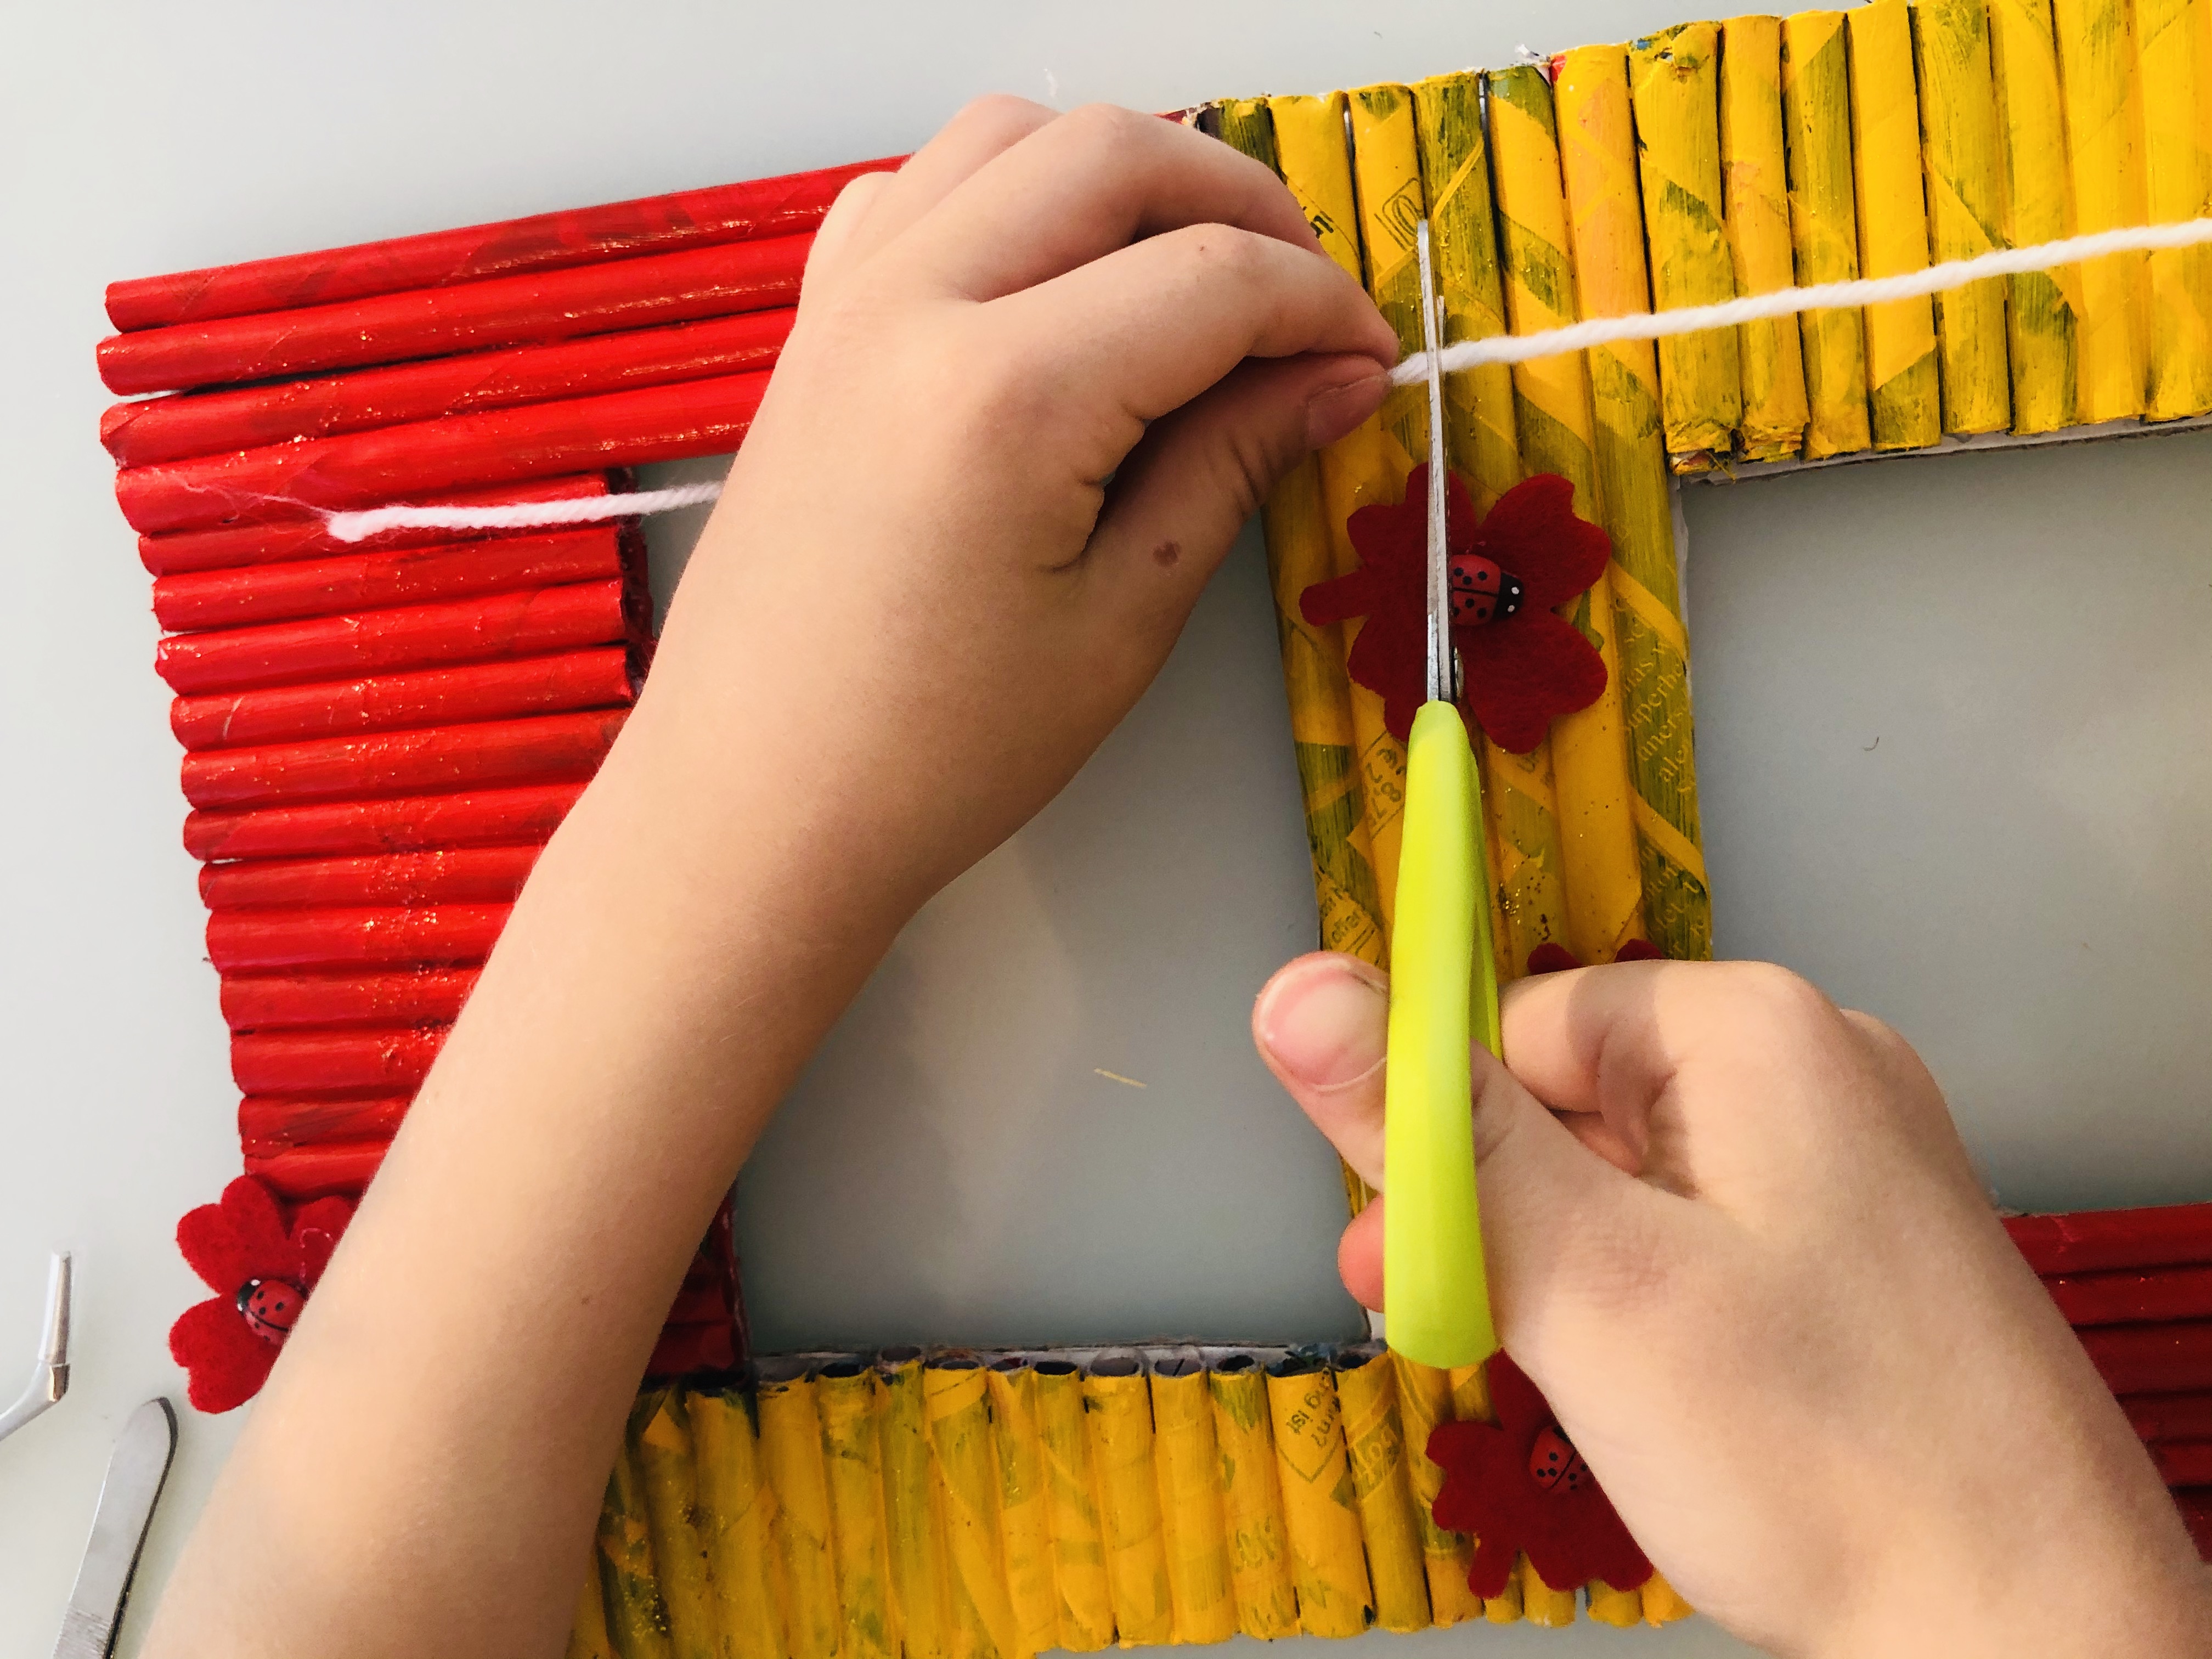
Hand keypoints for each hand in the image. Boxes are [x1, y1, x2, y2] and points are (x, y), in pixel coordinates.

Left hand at [630, 97, 1396, 919]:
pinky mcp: (814, 332)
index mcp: (1005, 395)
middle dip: (1243, 204)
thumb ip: (1233, 466)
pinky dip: (1006, 194)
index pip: (1214, 277)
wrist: (756, 803)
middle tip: (1302, 305)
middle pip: (1116, 153)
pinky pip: (917, 190)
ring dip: (1123, 175)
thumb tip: (1333, 380)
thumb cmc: (930, 752)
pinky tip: (1051, 285)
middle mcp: (913, 308)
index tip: (1366, 360)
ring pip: (1010, 137)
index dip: (1321, 307)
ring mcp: (847, 306)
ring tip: (1190, 275)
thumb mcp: (1122, 623)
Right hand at [1252, 953, 2211, 1658]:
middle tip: (1462, 1326)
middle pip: (1569, 1103)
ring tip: (1575, 1381)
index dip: (1444, 1140)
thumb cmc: (1836, 1466)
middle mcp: (1812, 1070)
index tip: (1413, 1247)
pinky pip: (1694, 1238)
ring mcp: (1845, 1163)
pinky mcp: (1857, 1250)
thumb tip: (1303, 990)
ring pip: (1624, 1183)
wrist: (2036, 1638)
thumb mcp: (1586, 1282)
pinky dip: (1637, 1306)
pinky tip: (1644, 1391)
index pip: (1518, 1025)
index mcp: (1752, 1031)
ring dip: (1560, 1275)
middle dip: (1500, 1221)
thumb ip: (1435, 1134)